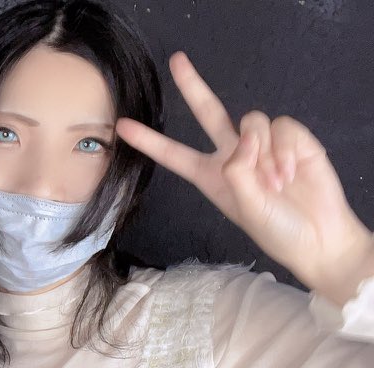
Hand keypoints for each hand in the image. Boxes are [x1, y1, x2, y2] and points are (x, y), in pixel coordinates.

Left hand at [117, 52, 373, 304]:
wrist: (317, 237)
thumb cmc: (276, 229)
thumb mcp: (245, 208)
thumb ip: (238, 172)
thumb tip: (245, 138)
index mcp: (210, 175)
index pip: (173, 153)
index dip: (149, 140)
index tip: (122, 126)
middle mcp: (232, 154)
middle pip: (209, 112)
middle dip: (193, 85)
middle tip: (177, 60)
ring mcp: (261, 144)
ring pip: (251, 120)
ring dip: (263, 153)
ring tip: (275, 183)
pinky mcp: (291, 138)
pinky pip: (280, 127)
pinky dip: (284, 150)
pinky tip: (290, 173)